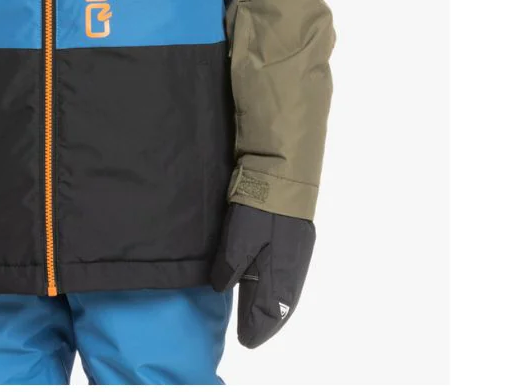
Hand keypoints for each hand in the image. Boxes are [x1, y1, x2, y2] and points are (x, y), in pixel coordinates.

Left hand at [209, 201, 315, 348]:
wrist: (281, 176)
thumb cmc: (257, 211)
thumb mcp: (237, 240)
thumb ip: (229, 268)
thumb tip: (222, 287)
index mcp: (279, 275)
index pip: (269, 313)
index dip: (256, 328)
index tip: (245, 341)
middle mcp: (292, 270)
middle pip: (280, 306)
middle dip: (265, 322)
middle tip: (250, 334)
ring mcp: (296, 255)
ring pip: (285, 292)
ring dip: (272, 306)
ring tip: (258, 317)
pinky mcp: (297, 241)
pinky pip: (287, 277)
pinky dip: (277, 289)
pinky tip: (267, 288)